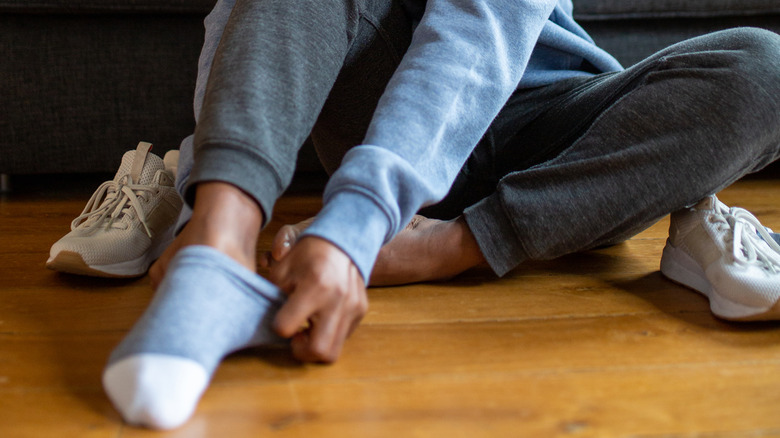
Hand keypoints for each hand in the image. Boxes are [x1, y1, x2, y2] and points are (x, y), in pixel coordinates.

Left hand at [269, 236, 366, 362]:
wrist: (343, 238)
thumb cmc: (309, 251)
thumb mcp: (282, 267)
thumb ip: (271, 296)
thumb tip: (268, 320)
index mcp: (315, 286)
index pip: (286, 327)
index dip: (278, 326)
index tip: (279, 318)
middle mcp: (337, 300)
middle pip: (319, 351)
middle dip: (301, 351)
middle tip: (295, 336)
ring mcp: (352, 307)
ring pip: (334, 351)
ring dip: (316, 345)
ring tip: (307, 329)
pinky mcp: (361, 310)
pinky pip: (343, 337)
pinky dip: (329, 334)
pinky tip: (321, 319)